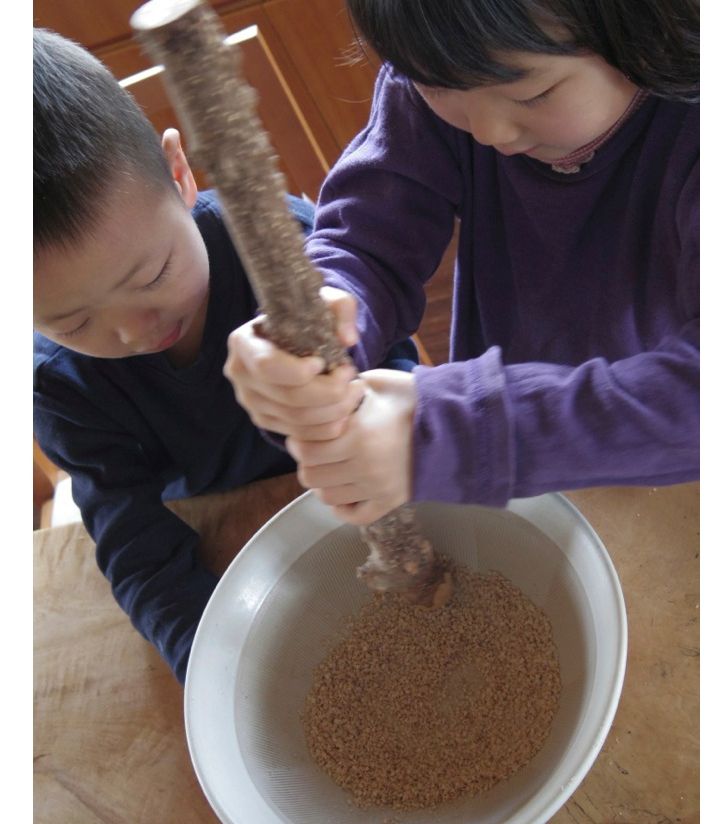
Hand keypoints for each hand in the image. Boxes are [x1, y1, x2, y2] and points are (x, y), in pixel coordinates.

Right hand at [224, 287, 363, 439]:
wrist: (298, 340)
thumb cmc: (308, 318)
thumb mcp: (325, 302)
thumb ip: (342, 308)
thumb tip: (348, 339)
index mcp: (244, 341)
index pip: (266, 366)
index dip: (299, 371)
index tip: (324, 362)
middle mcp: (240, 374)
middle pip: (287, 397)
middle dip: (329, 392)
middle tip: (352, 377)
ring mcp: (251, 401)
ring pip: (297, 419)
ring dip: (334, 410)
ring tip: (355, 391)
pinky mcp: (266, 421)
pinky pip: (300, 434)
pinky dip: (327, 427)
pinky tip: (345, 411)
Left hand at [286, 369, 416, 524]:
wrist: (454, 425)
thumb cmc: (413, 400)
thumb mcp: (377, 383)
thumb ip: (345, 387)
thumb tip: (322, 392)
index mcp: (359, 436)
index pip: (306, 450)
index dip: (297, 442)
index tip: (301, 434)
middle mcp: (365, 467)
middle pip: (311, 477)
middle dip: (307, 462)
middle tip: (313, 450)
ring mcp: (377, 488)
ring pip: (328, 497)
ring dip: (322, 483)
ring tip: (329, 467)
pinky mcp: (390, 502)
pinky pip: (355, 516)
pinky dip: (343, 507)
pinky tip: (344, 490)